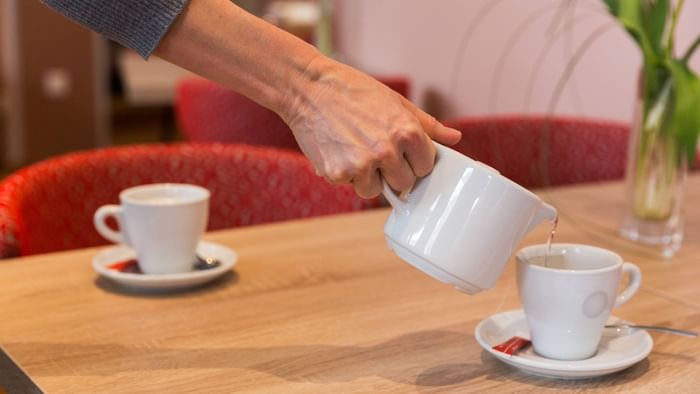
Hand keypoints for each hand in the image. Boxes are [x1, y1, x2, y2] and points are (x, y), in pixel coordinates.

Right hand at [281, 56, 461, 197]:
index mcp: (407, 132)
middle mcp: (387, 151)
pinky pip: (351, 186)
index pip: (425, 167)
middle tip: (376, 151)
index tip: (402, 151)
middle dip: (393, 172)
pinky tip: (339, 151)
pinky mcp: (338, 173)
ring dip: (367, 177)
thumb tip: (455, 138)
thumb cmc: (352, 90)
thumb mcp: (395, 101)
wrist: (308, 88)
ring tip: (355, 149)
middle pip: (403, 183)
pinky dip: (345, 174)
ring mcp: (362, 165)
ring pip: (375, 190)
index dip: (414, 160)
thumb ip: (427, 125)